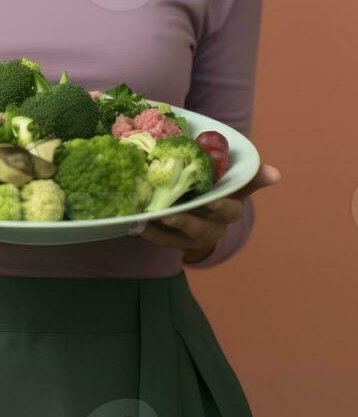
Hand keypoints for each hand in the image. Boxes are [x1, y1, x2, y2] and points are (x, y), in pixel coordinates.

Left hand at [128, 163, 281, 261]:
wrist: (206, 214)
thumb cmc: (219, 190)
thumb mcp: (234, 182)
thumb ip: (250, 175)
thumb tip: (277, 174)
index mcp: (231, 208)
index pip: (231, 208)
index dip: (222, 206)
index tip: (212, 201)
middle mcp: (216, 225)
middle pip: (204, 227)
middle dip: (189, 220)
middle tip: (171, 213)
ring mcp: (196, 236)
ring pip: (183, 235)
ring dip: (168, 227)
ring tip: (153, 217)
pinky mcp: (178, 242)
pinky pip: (165, 241)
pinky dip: (152, 233)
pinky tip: (138, 224)